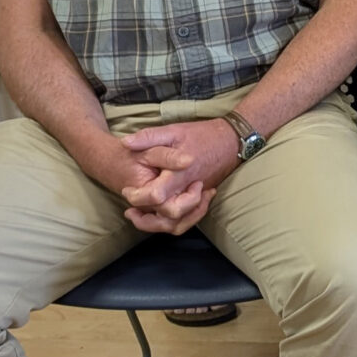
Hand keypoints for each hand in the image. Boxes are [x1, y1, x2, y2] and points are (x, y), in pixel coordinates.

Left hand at [115, 118, 244, 233]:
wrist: (231, 140)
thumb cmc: (202, 135)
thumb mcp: (173, 131)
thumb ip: (149, 137)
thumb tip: (126, 143)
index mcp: (180, 173)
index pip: (157, 195)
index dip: (137, 197)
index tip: (127, 190)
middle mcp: (189, 189)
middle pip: (169, 215)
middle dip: (147, 218)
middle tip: (130, 208)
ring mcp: (197, 197)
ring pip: (179, 223)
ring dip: (158, 225)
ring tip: (141, 216)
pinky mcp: (201, 199)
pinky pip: (188, 219)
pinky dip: (174, 222)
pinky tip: (161, 213)